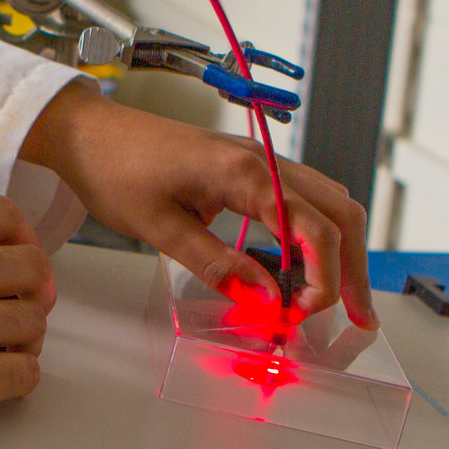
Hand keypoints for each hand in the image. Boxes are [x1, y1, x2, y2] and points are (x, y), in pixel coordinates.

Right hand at [0, 197, 53, 448]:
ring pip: (35, 322)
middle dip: (32, 297)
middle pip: (33, 266)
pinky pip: (27, 372)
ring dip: (24, 344)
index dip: (23, 242)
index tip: (18, 267)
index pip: (3, 214)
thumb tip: (3, 265)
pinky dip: (16, 383)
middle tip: (13, 319)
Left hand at [19, 86, 373, 325]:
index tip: (303, 314)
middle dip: (354, 268)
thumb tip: (267, 300)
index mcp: (244, 172)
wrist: (88, 131)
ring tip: (341, 299)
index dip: (322, 278)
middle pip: (339, 213)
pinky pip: (302, 199)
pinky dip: (317, 234)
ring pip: (328, 204)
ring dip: (342, 251)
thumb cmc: (114, 169)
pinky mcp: (249, 168)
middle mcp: (263, 161)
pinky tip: (307, 268)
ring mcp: (260, 161)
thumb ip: (217, 265)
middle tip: (360, 317)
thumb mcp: (160, 228)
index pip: (313, 228)